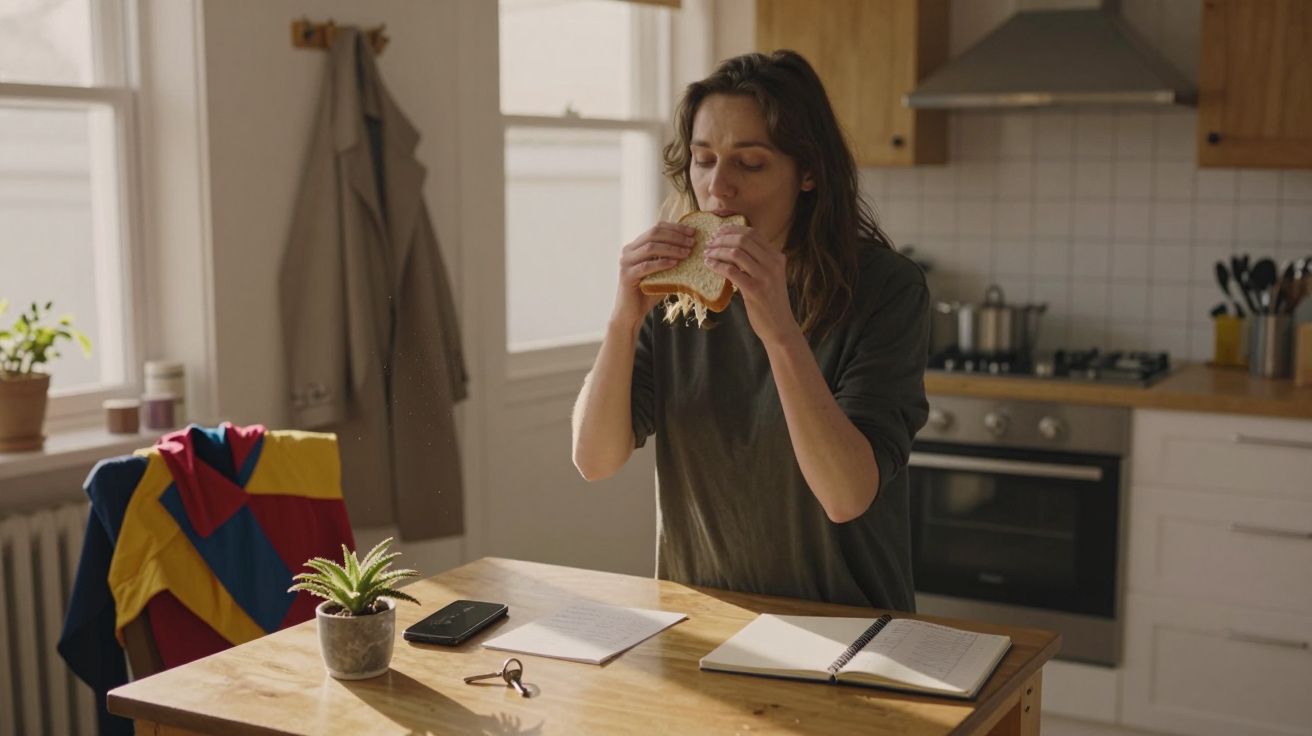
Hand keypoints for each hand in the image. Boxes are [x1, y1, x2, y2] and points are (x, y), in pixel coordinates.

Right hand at [611, 221, 695, 328]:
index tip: (693, 232)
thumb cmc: (648, 291)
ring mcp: (626, 262)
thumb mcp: (662, 271)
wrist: (632, 312)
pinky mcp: (626, 276)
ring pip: (650, 248)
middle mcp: (629, 250)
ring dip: (671, 248)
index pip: (657, 228)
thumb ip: (671, 259)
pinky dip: (662, 263)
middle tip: (692, 243)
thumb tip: (693, 248)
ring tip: (687, 253)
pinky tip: (675, 263)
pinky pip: (646, 266)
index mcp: (636, 245)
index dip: (676, 228)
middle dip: (675, 236)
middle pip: (653, 234)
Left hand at [703, 225, 798, 346]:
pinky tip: (709, 265)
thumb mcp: (769, 276)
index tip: (718, 232)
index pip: (753, 233)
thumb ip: (757, 261)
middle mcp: (773, 263)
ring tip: (707, 254)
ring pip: (736, 253)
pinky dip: (717, 265)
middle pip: (743, 240)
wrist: (780, 326)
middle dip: (722, 239)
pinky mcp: (755, 290)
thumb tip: (732, 246)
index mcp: (777, 257)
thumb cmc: (770, 301)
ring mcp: (765, 276)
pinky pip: (731, 271)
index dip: (733, 229)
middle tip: (710, 243)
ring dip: (718, 251)